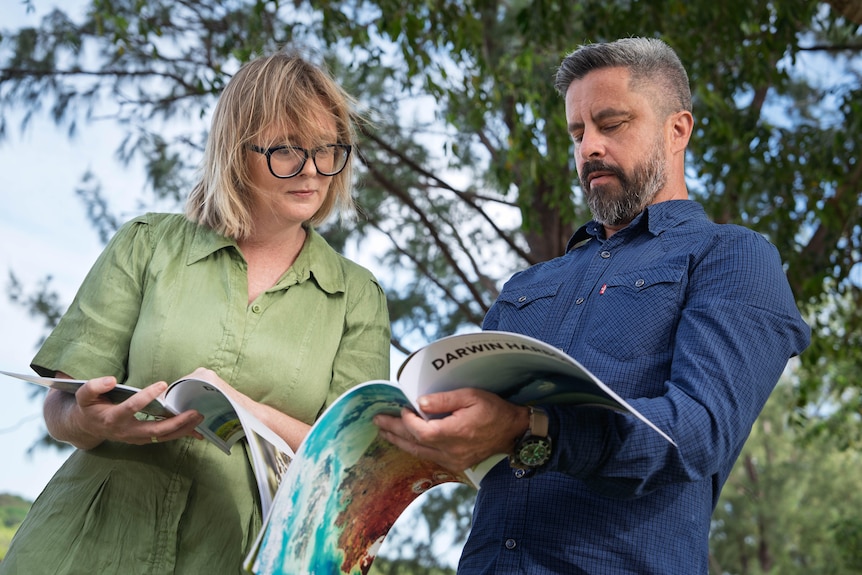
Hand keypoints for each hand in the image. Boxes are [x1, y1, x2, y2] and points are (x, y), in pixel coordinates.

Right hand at [47, 375, 203, 448]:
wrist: (86, 427)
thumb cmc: (89, 407)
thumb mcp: (84, 395)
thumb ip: (94, 387)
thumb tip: (111, 380)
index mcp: (111, 419)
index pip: (131, 408)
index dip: (146, 396)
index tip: (162, 384)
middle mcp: (125, 432)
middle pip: (154, 430)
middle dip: (175, 422)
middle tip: (195, 412)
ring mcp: (135, 438)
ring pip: (162, 437)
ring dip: (182, 429)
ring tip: (200, 418)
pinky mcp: (142, 439)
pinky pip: (163, 438)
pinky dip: (179, 434)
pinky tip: (195, 428)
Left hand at [374, 388, 529, 471]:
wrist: (512, 431)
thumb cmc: (493, 409)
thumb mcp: (471, 396)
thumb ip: (444, 400)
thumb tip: (419, 402)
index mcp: (455, 432)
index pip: (421, 431)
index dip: (407, 421)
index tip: (402, 408)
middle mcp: (452, 450)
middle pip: (414, 443)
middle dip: (394, 431)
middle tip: (377, 421)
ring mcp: (453, 460)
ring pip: (419, 453)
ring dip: (400, 441)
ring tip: (384, 431)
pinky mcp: (455, 464)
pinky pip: (429, 457)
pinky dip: (414, 448)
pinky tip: (405, 441)